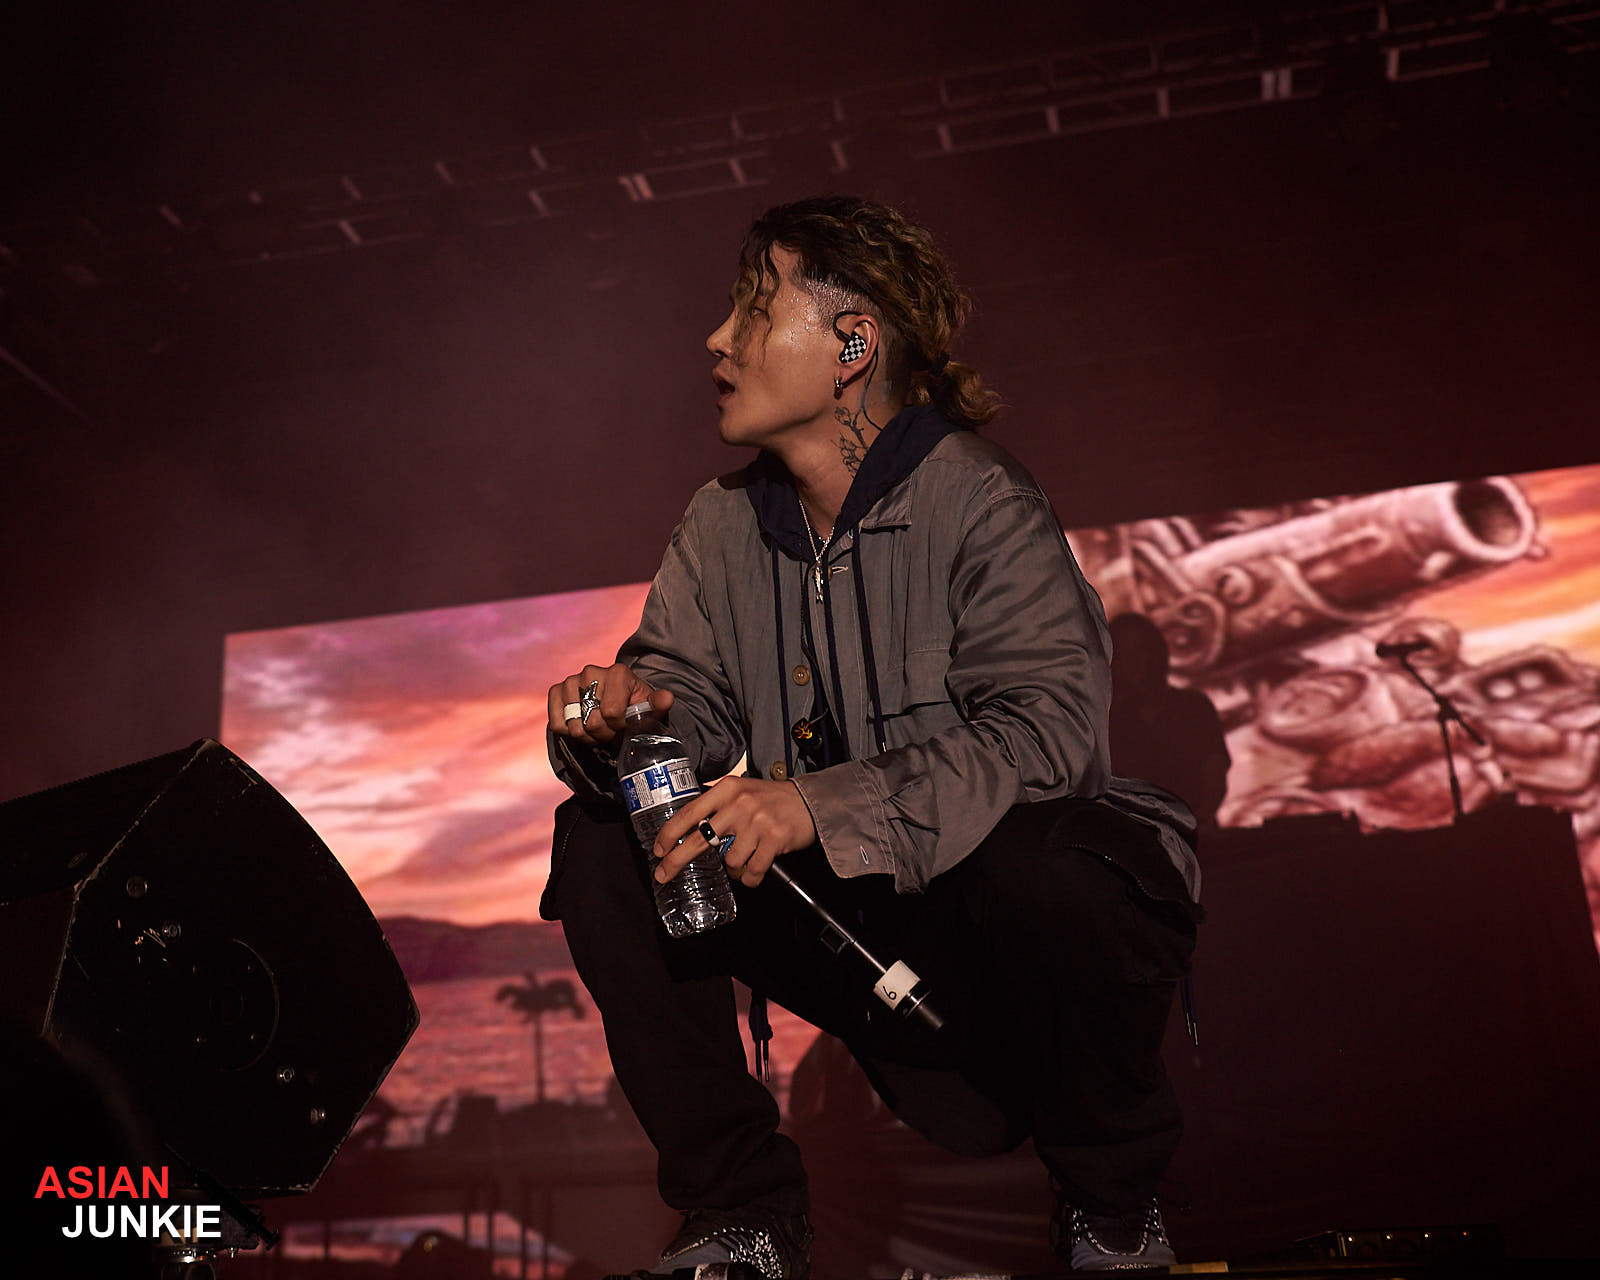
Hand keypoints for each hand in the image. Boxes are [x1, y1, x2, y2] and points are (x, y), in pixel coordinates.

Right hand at [548, 662, 673, 746]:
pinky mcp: (556, 691)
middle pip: (593, 722)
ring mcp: (571, 680)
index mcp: (618, 672)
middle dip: (604, 734)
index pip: (611, 712)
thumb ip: (658, 704)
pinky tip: (582, 725)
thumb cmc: (634, 707)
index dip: (619, 727)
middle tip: (611, 730)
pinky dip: (569, 733)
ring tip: (598, 728)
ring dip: (587, 736)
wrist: (615, 706)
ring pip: (574, 726)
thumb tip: (666, 698)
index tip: (625, 725)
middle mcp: (592, 671)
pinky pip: (557, 724)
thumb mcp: (650, 708)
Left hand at [653, 777, 816, 887]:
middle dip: (677, 860)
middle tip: (663, 874)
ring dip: (734, 868)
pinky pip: (752, 871)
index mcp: (727, 789)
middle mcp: (740, 804)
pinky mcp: (774, 840)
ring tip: (744, 858)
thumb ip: (716, 800)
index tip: (658, 850)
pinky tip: (754, 870)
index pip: (690, 812)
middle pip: (700, 839)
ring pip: (730, 861)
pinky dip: (750, 877)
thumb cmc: (771, 799)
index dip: (670, 833)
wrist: (809, 802)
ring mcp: (757, 823)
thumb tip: (687, 818)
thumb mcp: (741, 789)